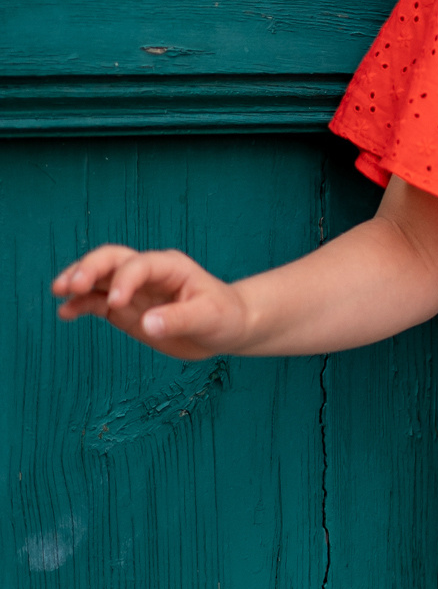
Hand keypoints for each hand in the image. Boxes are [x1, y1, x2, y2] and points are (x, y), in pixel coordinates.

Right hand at [51, 245, 250, 357]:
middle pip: (111, 259)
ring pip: (99, 278)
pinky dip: (80, 305)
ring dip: (77, 282)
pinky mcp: (125, 309)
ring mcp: (133, 290)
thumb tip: (148, 324)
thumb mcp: (209, 317)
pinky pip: (97, 303)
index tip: (116, 304)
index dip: (124, 280)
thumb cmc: (223, 316)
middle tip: (69, 285)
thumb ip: (179, 319)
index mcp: (170, 267)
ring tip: (59, 294)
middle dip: (89, 268)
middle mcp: (147, 274)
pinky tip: (66, 313)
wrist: (227, 328)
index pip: (139, 265)